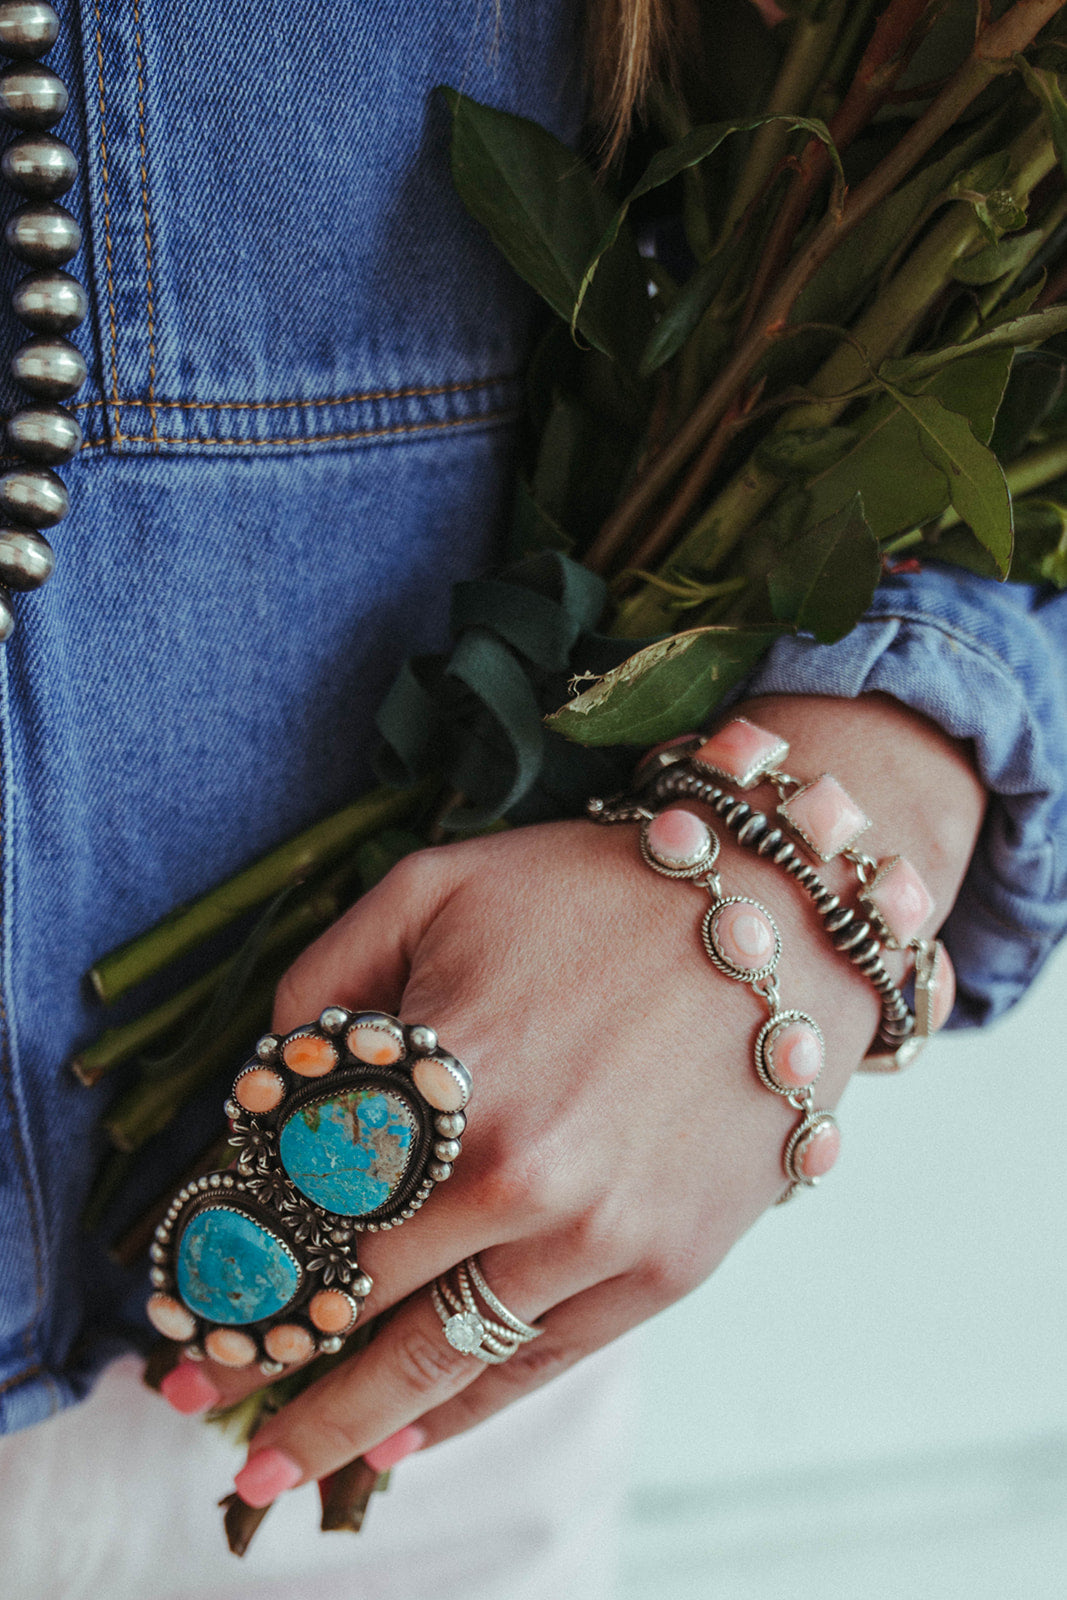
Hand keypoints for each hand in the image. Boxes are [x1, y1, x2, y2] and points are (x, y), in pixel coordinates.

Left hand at [161, 694, 984, 1506]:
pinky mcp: (666, 1270)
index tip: (171, 1308)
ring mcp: (600, 1236)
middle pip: (351, 1296)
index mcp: (449, 1072)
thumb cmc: (594, 892)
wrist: (784, 923)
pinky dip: (458, 1414)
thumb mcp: (436, 885)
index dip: (223, 1259)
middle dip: (257, 1351)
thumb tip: (264, 1087)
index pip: (296, 1198)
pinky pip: (535, 1365)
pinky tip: (401, 1440)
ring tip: (267, 1471)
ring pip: (436, 1360)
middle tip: (187, 1394)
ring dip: (340, 1421)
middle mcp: (519, 1174)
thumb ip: (325, 978)